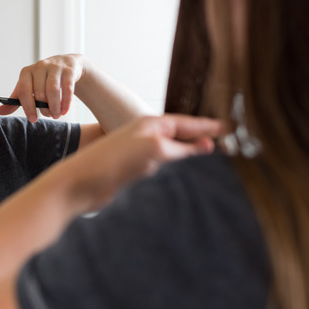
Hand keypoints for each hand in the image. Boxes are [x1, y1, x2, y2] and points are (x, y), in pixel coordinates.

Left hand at [0, 54, 86, 121]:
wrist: (65, 64)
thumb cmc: (43, 79)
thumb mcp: (29, 87)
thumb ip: (16, 100)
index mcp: (26, 72)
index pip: (24, 91)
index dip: (28, 107)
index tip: (32, 119)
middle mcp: (39, 67)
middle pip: (39, 92)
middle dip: (44, 108)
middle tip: (48, 116)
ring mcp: (54, 67)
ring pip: (53, 90)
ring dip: (54, 106)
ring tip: (56, 115)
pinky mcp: (68, 70)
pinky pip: (67, 88)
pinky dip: (66, 102)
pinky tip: (64, 110)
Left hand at [60, 114, 220, 210]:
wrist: (79, 184)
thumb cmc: (113, 161)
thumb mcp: (153, 149)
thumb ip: (180, 147)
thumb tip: (205, 147)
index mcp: (149, 124)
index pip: (186, 124)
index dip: (208, 127)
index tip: (228, 127)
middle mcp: (144, 136)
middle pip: (180, 135)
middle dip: (201, 138)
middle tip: (226, 141)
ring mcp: (138, 154)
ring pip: (170, 152)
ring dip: (188, 153)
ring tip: (210, 154)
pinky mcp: (131, 172)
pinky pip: (159, 167)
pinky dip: (172, 168)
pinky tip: (179, 172)